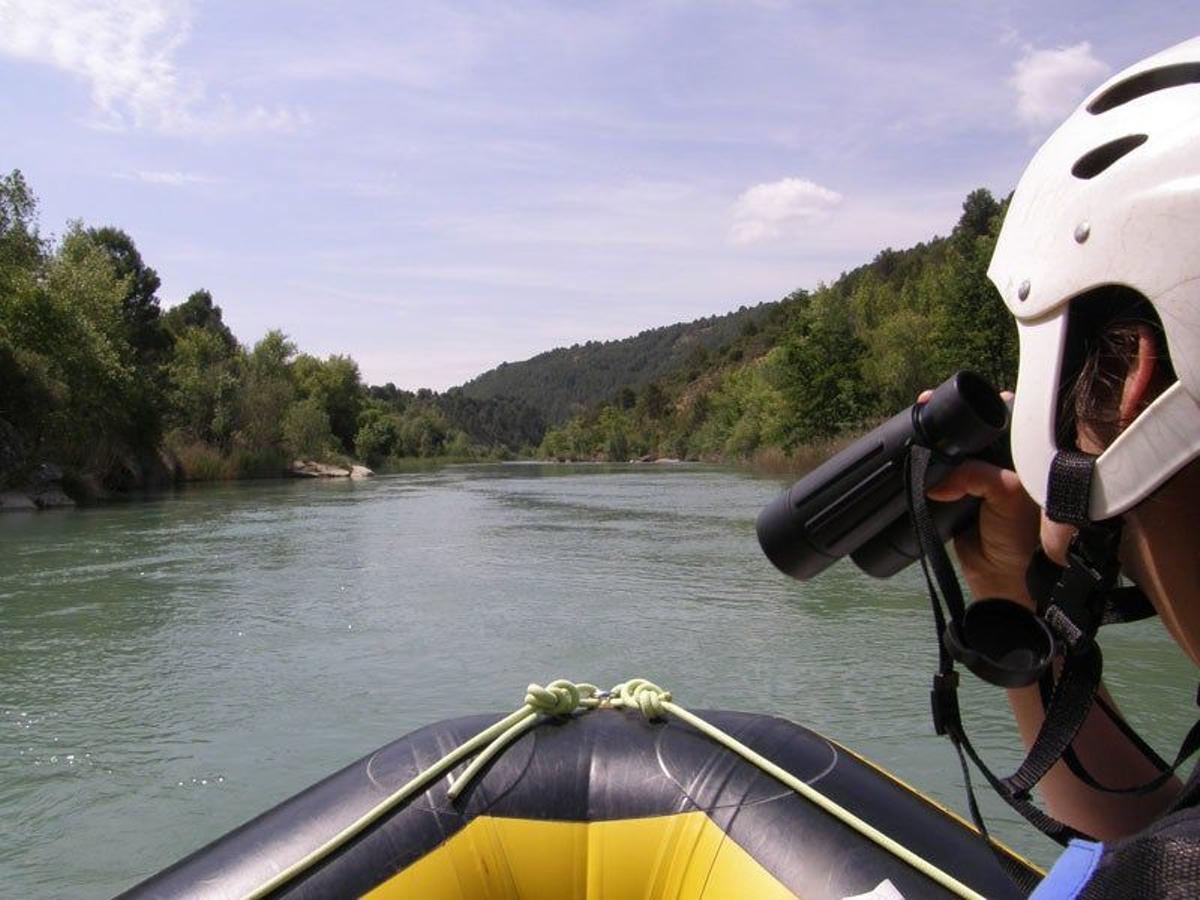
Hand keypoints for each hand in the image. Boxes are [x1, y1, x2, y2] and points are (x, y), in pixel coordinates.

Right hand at [919, 390, 1040, 606]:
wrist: (1003, 578)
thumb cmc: (1019, 534)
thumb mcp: (1006, 492)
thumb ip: (975, 475)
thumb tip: (935, 481)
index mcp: (1019, 456)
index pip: (997, 419)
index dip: (975, 406)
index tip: (948, 399)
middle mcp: (998, 463)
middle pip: (967, 434)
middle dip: (945, 423)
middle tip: (923, 409)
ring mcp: (973, 481)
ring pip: (949, 454)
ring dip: (931, 445)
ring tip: (913, 427)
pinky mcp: (952, 498)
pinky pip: (935, 477)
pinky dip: (922, 471)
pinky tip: (910, 460)